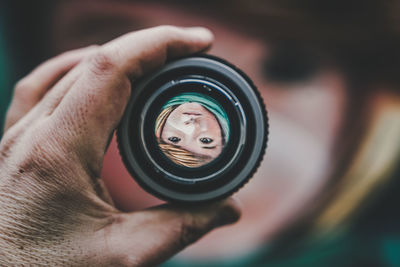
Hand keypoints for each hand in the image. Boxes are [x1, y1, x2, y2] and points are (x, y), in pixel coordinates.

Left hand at [0, 26, 240, 265]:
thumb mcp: (122, 256)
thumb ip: (181, 228)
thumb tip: (228, 208)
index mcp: (59, 151)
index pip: (111, 69)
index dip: (160, 44)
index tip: (199, 42)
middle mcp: (33, 133)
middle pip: (95, 62)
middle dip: (150, 48)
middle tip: (190, 55)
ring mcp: (18, 136)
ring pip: (69, 70)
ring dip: (117, 57)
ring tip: (155, 62)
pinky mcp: (17, 146)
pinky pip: (43, 87)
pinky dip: (77, 70)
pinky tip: (96, 77)